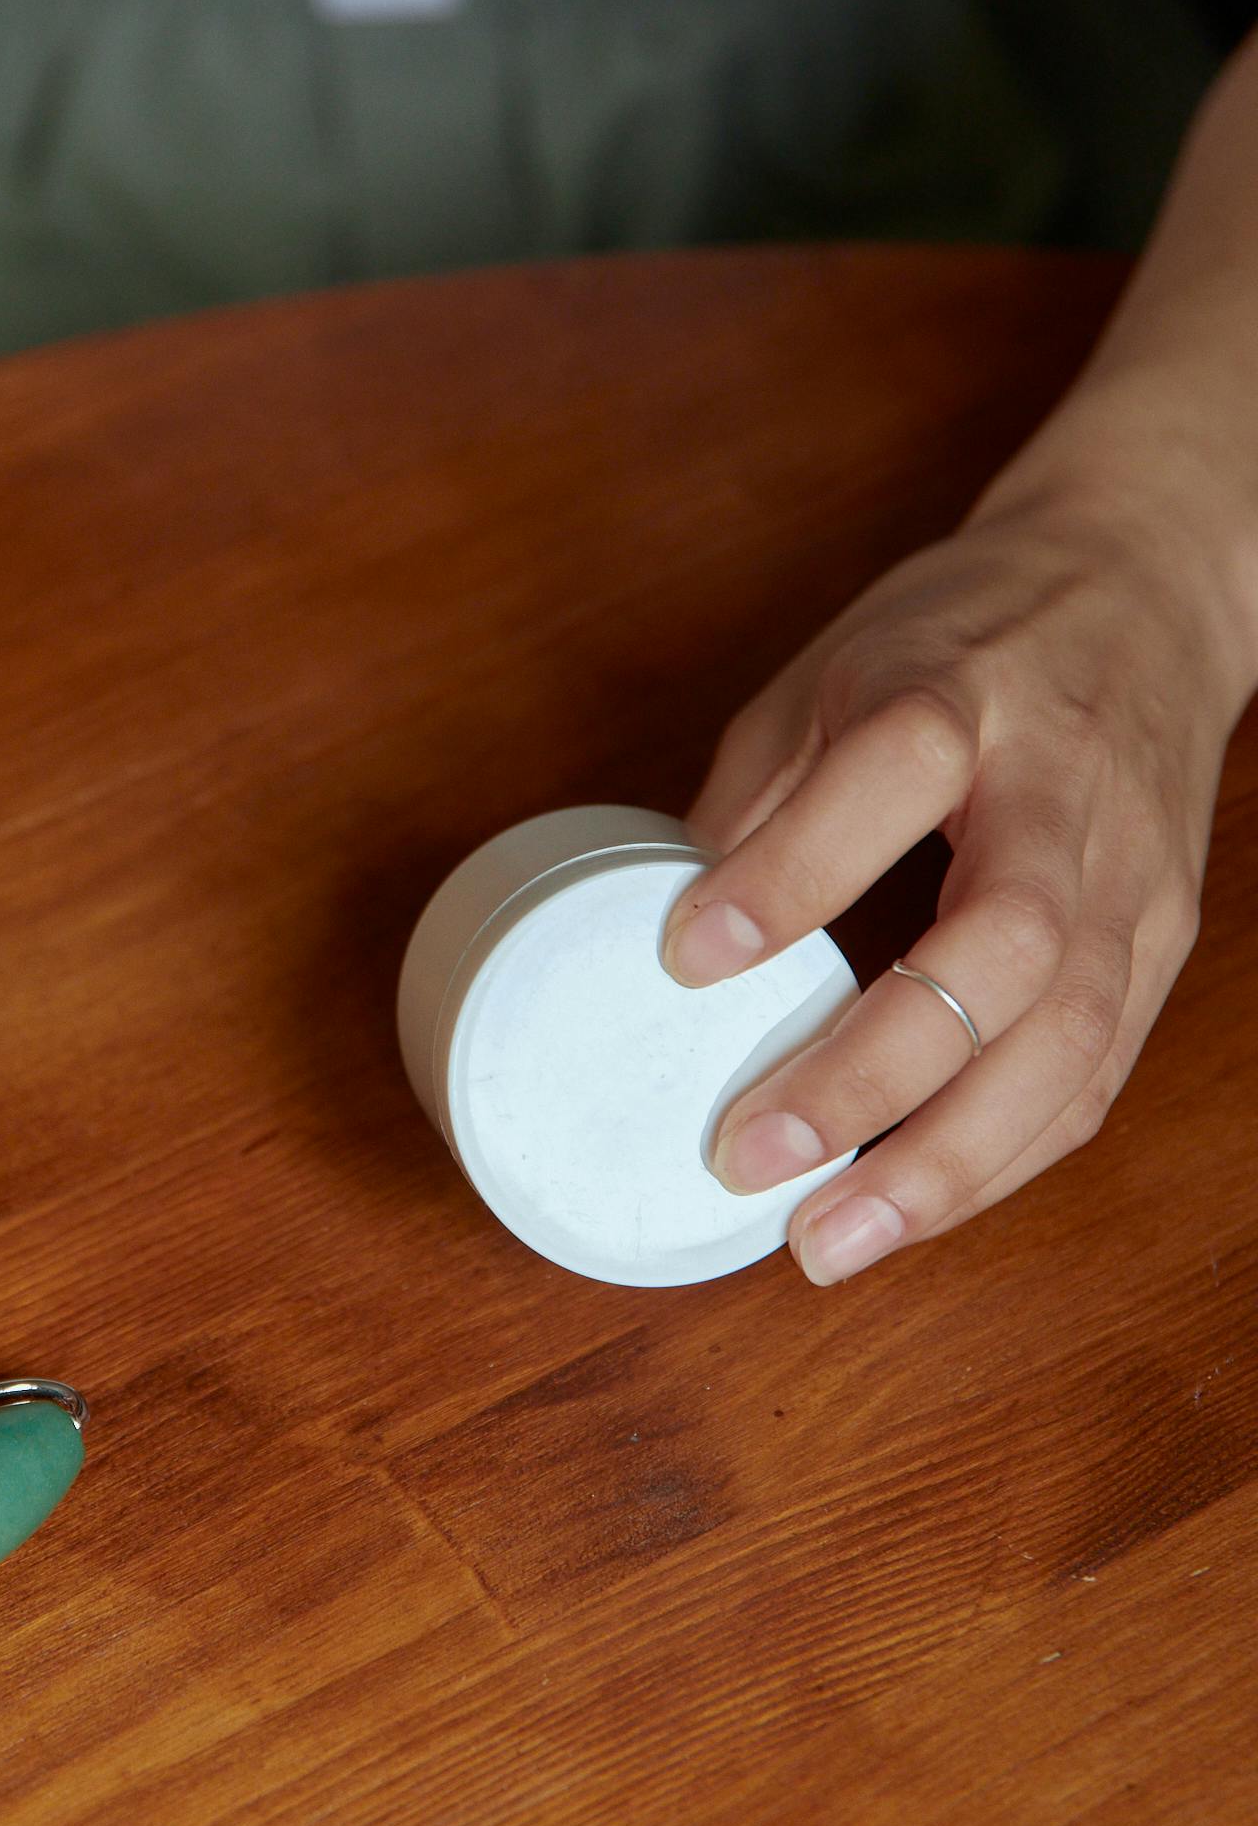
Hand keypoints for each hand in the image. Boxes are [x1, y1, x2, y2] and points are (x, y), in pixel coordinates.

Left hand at [660, 457, 1254, 1282]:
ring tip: (826, 1239)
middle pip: (1007, 949)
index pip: (895, 771)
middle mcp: (1066, 792)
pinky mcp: (1161, 944)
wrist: (1146, 586)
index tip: (686, 959)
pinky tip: (907, 1210)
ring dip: (944, 1165)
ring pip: (1068, 1045)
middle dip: (874, 1072)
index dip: (791, 873)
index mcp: (967, 693)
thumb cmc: (967, 633)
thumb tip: (663, 937)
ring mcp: (1131, 879)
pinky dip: (999, 1162)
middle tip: (749, 1154)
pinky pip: (1093, 1079)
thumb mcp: (834, 666)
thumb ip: (756, 796)